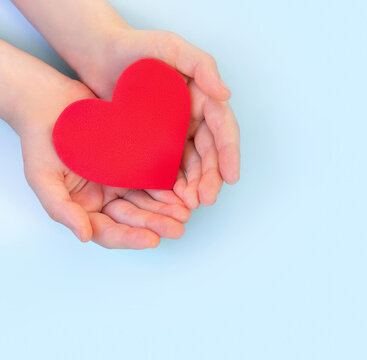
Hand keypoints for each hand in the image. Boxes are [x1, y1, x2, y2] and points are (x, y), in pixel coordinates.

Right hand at [21, 81, 190, 248]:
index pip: (108, 231)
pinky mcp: (134, 163)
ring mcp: (120, 181)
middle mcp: (104, 198)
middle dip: (156, 224)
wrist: (52, 102)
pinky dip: (168, 186)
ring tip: (186, 212)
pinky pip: (154, 178)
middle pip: (134, 219)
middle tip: (179, 227)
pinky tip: (182, 189)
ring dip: (166, 209)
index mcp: (83, 208)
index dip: (130, 238)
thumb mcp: (42, 177)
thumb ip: (61, 209)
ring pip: (148, 201)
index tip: (152, 240)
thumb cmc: (41, 140)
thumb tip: (84, 236)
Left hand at [78, 29, 240, 208]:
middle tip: (206, 198)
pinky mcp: (155, 144)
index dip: (229, 153)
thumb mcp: (172, 46)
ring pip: (192, 164)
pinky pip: (168, 166)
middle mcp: (194, 118)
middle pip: (210, 153)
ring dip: (195, 185)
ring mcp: (175, 133)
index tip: (231, 176)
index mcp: (204, 98)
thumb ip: (202, 65)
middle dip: (211, 178)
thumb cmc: (137, 46)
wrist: (100, 55)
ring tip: (190, 204)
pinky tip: (171, 198)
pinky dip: (173, 184)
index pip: (223, 129)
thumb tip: (226, 94)